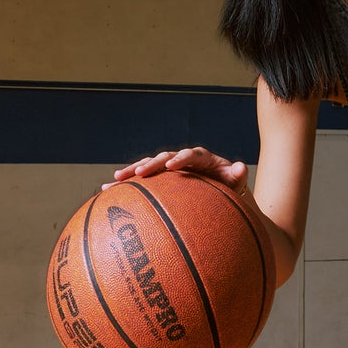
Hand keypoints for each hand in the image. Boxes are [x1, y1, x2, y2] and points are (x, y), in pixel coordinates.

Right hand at [104, 146, 248, 192]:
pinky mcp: (160, 179)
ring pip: (149, 166)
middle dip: (152, 164)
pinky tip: (106, 192)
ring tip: (116, 179)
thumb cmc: (230, 188)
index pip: (191, 154)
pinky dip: (126, 185)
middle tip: (140, 172)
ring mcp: (169, 169)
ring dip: (133, 171)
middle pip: (165, 158)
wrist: (220, 193)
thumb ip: (238, 176)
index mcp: (202, 158)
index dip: (182, 158)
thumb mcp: (236, 183)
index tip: (172, 165)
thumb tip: (241, 167)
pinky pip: (142, 181)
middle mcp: (183, 160)